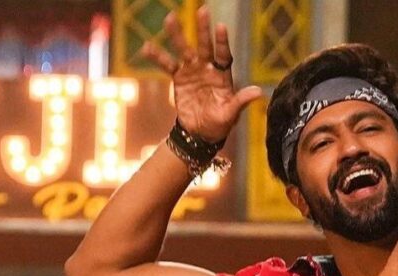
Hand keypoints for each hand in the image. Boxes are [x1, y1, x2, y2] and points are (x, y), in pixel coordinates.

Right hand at [142, 5, 261, 141]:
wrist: (200, 134)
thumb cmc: (218, 124)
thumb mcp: (230, 115)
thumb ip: (241, 101)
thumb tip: (258, 92)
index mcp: (222, 75)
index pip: (223, 56)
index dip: (222, 42)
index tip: (221, 27)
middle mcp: (208, 69)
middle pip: (205, 46)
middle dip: (203, 30)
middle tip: (203, 10)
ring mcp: (192, 71)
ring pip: (184, 50)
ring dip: (177, 35)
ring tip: (169, 18)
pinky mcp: (179, 78)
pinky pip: (167, 65)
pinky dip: (157, 57)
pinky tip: (146, 47)